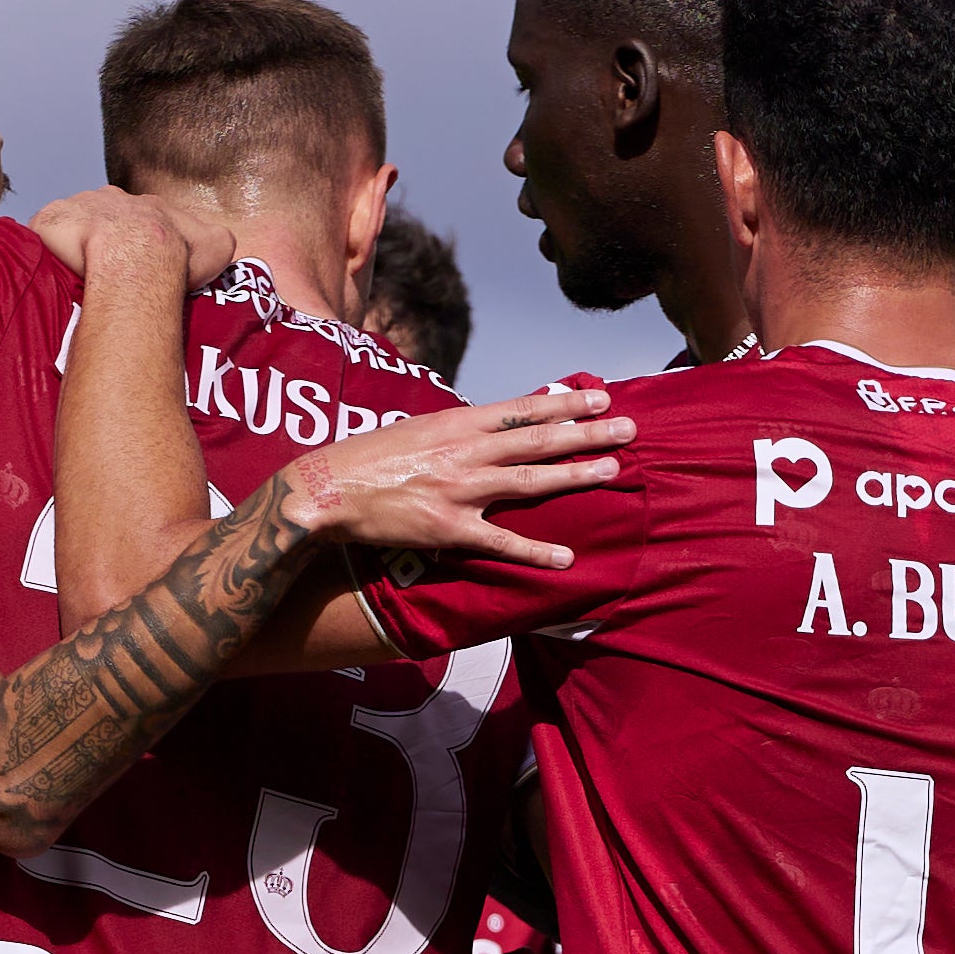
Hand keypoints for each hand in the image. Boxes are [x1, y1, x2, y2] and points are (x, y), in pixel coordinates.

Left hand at [29, 184, 239, 289]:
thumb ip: (215, 242)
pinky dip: (45, 259)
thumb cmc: (178, 254)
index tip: (131, 268)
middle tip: (101, 278)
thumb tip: (218, 247)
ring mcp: (76, 208)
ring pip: (68, 229)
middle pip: (97, 220)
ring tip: (73, 283)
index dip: (132, 244)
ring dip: (69, 251)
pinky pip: (41, 241)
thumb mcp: (215, 246)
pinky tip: (51, 281)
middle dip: (96, 244)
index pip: (134, 220)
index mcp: (143, 206)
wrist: (140, 253)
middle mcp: (108, 199)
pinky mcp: (48, 223)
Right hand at [276, 388, 626, 563]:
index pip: (523, 409)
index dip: (565, 403)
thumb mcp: (417, 428)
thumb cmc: (368, 458)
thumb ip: (458, 430)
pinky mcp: (448, 528)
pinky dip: (535, 551)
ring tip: (613, 471)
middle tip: (626, 427)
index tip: (599, 396)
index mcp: (457, 424)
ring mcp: (460, 490)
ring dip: (575, 475)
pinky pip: (501, 543)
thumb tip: (492, 426)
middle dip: (587, 432)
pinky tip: (566, 557)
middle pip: (538, 439)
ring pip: (530, 480)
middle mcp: (466, 452)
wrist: (327, 489)